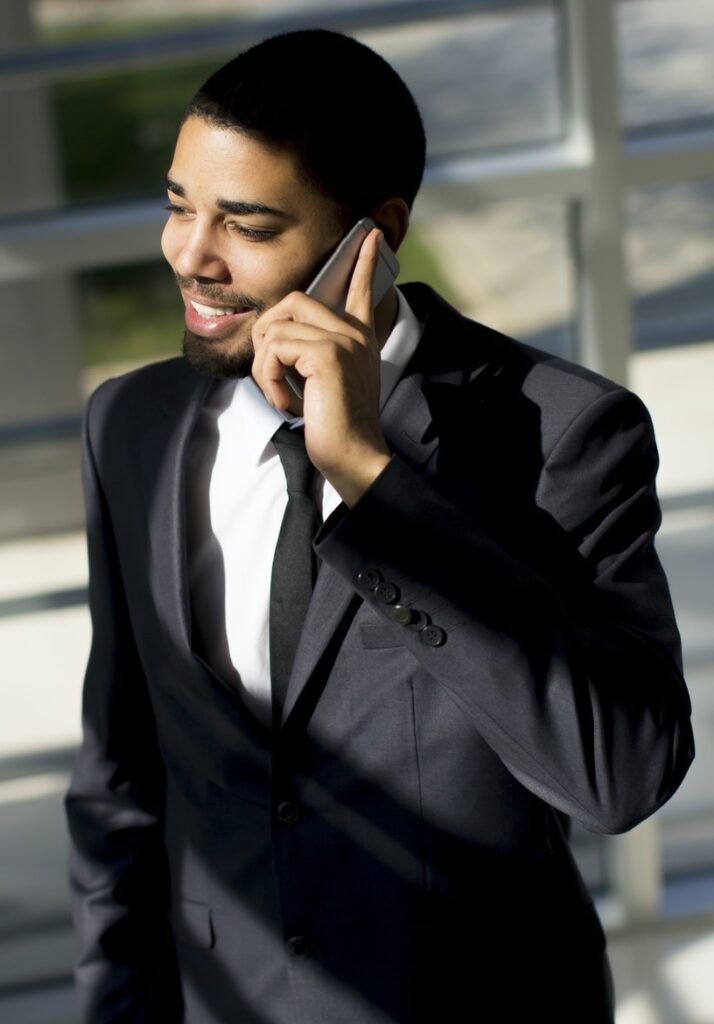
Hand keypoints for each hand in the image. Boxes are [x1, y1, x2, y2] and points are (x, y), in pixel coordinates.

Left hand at [251, 228, 391, 505]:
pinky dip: (268, 379)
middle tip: (271, 375)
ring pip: (275, 329)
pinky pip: (274, 349)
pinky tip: (287, 403)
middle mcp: (354, 332)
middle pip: (292, 302)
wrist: (354, 456)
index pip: (361, 289)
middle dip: (266, 335)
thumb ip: (310, 353)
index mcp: (359, 337)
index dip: (364, 262)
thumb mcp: (323, 383)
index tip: (370, 234)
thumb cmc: (336, 427)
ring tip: (283, 397)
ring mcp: (343, 340)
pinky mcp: (327, 354)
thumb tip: (275, 335)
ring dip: (265, 368)